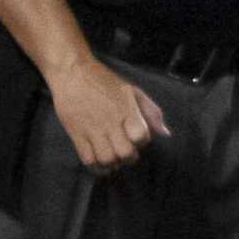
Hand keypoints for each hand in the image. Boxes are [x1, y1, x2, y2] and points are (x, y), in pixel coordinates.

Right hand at [48, 58, 169, 173]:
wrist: (72, 72)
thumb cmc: (104, 81)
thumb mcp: (132, 91)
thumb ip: (151, 112)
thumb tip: (165, 133)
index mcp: (126, 110)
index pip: (141, 137)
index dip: (142, 141)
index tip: (137, 138)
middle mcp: (110, 121)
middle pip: (124, 153)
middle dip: (129, 157)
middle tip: (126, 152)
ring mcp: (92, 129)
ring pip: (106, 159)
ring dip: (113, 163)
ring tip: (113, 158)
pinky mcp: (76, 134)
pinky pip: (87, 159)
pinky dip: (95, 166)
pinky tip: (99, 162)